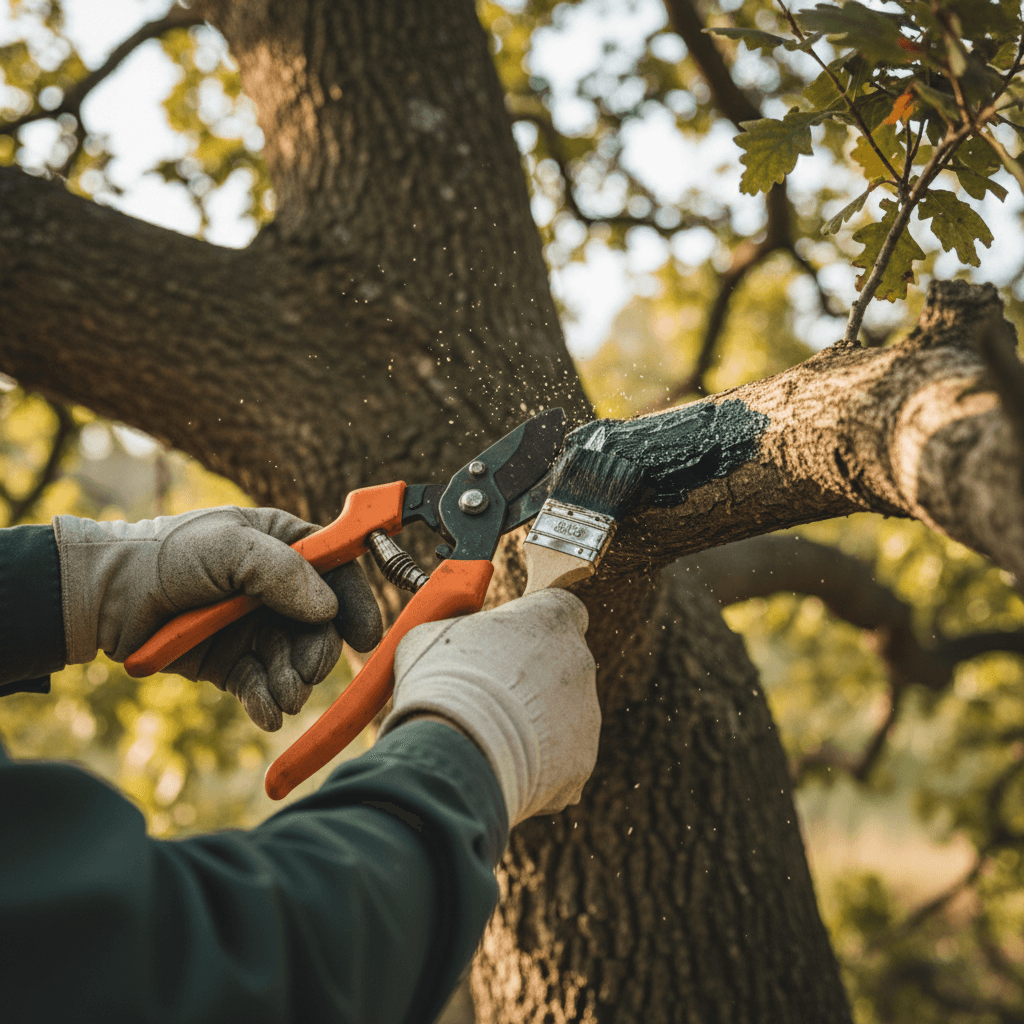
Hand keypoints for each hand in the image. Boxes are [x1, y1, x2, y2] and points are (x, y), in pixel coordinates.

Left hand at [52, 507, 382, 730]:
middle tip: (308, 672)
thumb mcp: (228, 548)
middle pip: (322, 626)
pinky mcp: (235, 663)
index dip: (356, 602)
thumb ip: (283, 572)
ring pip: (294, 661)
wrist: (107, 599)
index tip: (364, 635)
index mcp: (286, 547)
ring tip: (284, 695)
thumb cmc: (168, 555)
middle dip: (318, 653)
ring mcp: (257, 628)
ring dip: (294, 682)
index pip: (339, 572)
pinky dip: (268, 702)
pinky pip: (263, 686)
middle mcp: (278, 590)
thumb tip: (329, 608)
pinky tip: (267, 714)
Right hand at [380, 589, 599, 827]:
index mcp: (550, 618)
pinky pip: (559, 760)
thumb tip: (444, 638)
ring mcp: (586, 714)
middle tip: (490, 695)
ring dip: (530, 724)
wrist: (459, 750)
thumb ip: (455, 629)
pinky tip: (499, 765)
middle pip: (561, 665)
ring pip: (561, 715)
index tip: (509, 640)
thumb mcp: (432, 636)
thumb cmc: (443, 682)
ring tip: (486, 735)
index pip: (561, 609)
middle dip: (531, 679)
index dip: (534, 626)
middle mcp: (579, 661)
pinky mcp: (582, 762)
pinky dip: (534, 765)